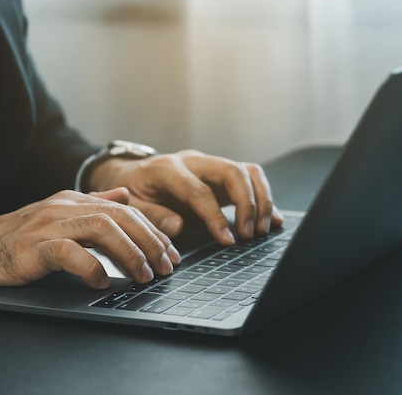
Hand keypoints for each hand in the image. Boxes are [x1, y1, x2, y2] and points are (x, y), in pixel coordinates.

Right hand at [0, 188, 180, 309]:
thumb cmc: (19, 239)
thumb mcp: (60, 216)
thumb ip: (93, 204)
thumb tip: (125, 195)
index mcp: (74, 200)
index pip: (125, 208)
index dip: (153, 230)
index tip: (171, 252)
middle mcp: (65, 207)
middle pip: (120, 216)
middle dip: (150, 241)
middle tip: (166, 266)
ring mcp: (49, 225)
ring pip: (102, 228)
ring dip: (130, 253)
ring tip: (143, 276)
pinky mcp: (34, 248)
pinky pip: (69, 253)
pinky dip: (91, 269)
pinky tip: (102, 283)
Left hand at [89, 149, 283, 244]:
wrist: (132, 175)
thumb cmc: (131, 191)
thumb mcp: (130, 205)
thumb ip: (151, 215)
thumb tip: (177, 226)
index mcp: (167, 169)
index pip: (199, 190)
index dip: (215, 216)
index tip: (227, 240)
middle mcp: (193, 162)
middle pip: (232, 171)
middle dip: (247, 203)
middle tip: (249, 233)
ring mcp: (209, 166)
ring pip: (247, 172)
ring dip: (260, 199)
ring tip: (260, 229)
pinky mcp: (220, 175)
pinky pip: (250, 179)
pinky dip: (263, 197)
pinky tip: (271, 218)